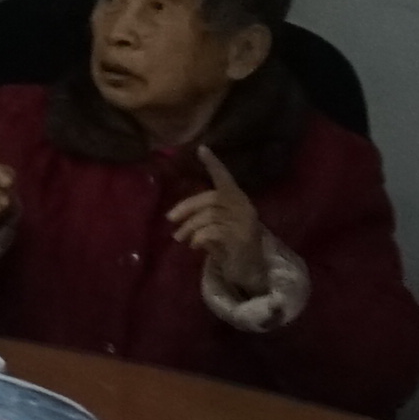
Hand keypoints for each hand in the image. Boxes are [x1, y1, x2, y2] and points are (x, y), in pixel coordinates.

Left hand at [165, 146, 272, 300]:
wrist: (249, 270)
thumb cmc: (229, 245)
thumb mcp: (215, 226)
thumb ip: (203, 216)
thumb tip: (176, 215)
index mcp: (238, 200)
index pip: (225, 178)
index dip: (214, 164)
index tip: (202, 148)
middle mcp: (244, 208)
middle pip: (211, 198)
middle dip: (187, 207)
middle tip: (170, 218)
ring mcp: (245, 223)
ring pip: (209, 216)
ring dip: (189, 227)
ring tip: (181, 238)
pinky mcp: (241, 239)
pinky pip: (213, 232)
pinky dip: (198, 237)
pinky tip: (195, 245)